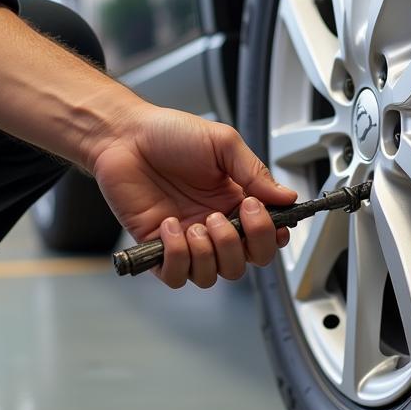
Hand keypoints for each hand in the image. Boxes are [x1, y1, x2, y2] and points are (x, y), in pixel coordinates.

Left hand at [89, 105, 296, 288]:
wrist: (124, 135)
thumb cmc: (169, 134)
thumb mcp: (223, 143)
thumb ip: (255, 172)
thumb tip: (286, 196)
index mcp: (233, 201)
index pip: (264, 237)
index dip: (271, 238)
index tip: (272, 223)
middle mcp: (212, 224)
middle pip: (243, 263)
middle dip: (240, 245)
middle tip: (225, 216)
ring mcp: (185, 238)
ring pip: (212, 275)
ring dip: (209, 252)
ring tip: (198, 223)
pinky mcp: (156, 247)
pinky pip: (176, 275)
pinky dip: (177, 255)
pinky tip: (170, 226)